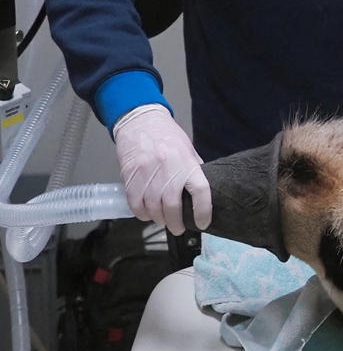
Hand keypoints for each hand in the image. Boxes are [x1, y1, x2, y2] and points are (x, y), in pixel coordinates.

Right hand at [114, 104, 210, 235]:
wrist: (140, 121)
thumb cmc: (167, 135)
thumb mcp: (188, 150)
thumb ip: (194, 169)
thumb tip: (201, 191)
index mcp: (187, 163)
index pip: (201, 192)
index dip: (203, 211)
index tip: (203, 223)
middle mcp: (168, 170)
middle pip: (173, 206)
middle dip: (176, 223)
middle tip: (178, 228)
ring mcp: (148, 174)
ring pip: (153, 209)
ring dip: (158, 219)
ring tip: (163, 220)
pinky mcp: (131, 177)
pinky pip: (136, 204)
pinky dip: (142, 214)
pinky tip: (147, 214)